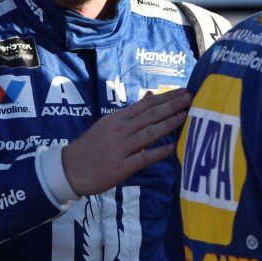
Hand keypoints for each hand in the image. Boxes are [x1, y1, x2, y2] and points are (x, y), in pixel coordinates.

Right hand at [61, 87, 191, 195]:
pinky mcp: (120, 167)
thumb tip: (151, 96)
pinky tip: (173, 148)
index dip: (166, 97)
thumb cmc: (92, 146)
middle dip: (172, 105)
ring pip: (149, 133)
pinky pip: (143, 158)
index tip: (183, 91)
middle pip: (150, 115)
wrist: (70, 169)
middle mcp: (119, 130)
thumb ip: (131, 112)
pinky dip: (159, 152)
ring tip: (186, 116)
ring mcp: (120, 148)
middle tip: (191, 97)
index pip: (146, 104)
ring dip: (169, 124)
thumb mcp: (109, 124)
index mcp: (117, 118)